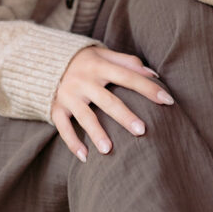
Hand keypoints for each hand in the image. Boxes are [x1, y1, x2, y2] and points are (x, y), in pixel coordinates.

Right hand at [51, 45, 174, 160]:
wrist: (44, 59)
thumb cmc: (84, 60)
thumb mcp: (104, 54)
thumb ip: (128, 62)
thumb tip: (153, 74)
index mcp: (99, 65)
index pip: (128, 76)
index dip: (148, 87)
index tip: (168, 101)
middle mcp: (83, 80)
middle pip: (107, 100)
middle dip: (124, 116)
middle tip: (142, 131)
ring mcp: (68, 95)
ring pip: (85, 116)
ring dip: (97, 133)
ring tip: (109, 151)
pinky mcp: (56, 108)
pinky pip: (63, 127)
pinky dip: (72, 142)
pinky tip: (85, 157)